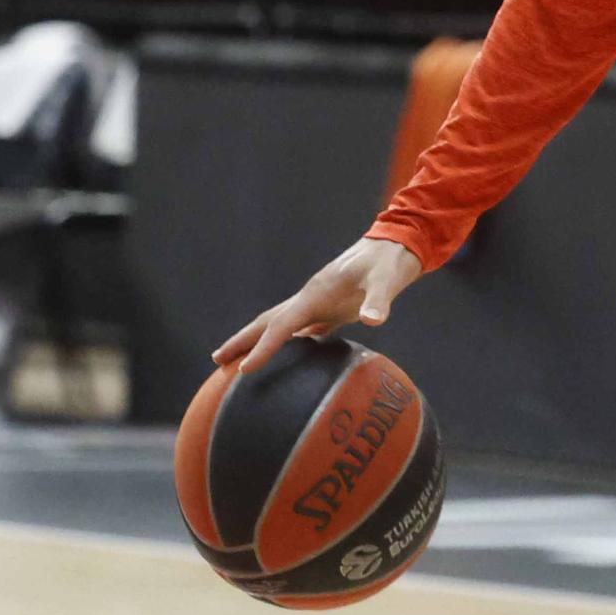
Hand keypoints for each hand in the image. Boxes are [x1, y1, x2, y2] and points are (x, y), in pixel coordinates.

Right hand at [212, 237, 423, 375]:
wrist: (398, 244)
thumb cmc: (390, 262)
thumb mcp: (387, 281)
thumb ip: (378, 301)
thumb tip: (373, 321)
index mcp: (317, 294)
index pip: (282, 325)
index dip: (263, 347)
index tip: (244, 370)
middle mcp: (311, 298)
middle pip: (269, 322)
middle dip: (243, 341)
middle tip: (217, 362)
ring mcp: (320, 302)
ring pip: (282, 325)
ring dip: (260, 341)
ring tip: (239, 363)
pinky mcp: (333, 308)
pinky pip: (304, 330)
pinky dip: (289, 343)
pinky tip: (286, 359)